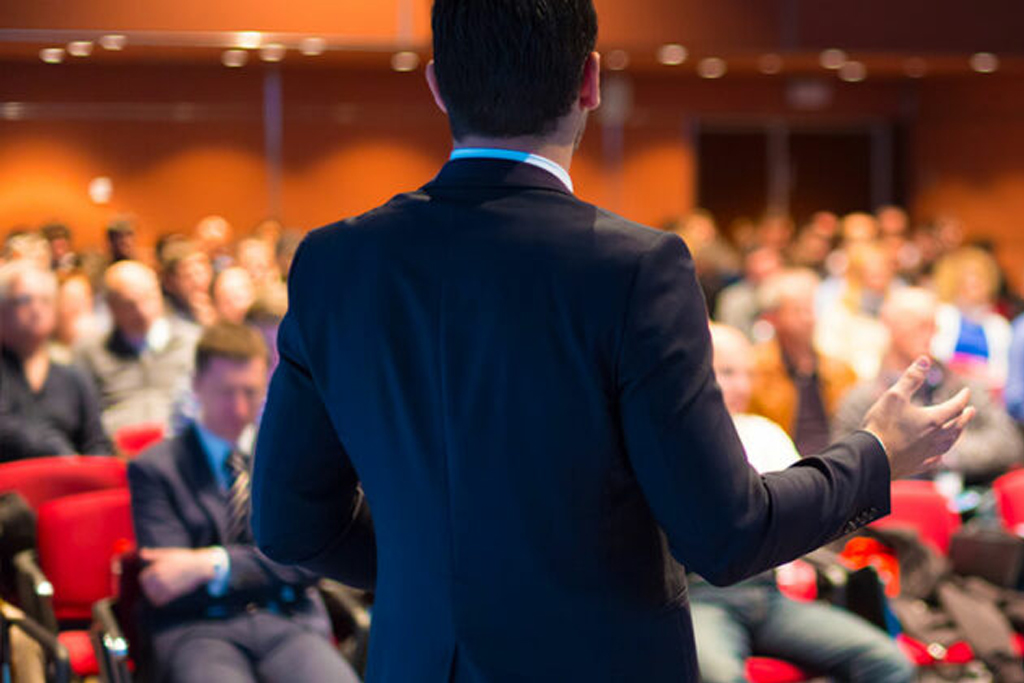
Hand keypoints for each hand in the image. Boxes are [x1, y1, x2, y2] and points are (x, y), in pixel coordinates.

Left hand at [139, 547, 217, 606]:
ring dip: (152, 592)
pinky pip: (159, 601)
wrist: (200, 567)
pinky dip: (158, 599)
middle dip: (149, 584)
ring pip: (151, 594)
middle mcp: (160, 579)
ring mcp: (166, 587)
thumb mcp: (168, 553)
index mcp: (157, 568)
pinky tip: (162, 594)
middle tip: (155, 581)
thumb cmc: (184, 558)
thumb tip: (141, 552)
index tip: (152, 574)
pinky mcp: (173, 594)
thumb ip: (153, 554)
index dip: (146, 575)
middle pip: (146, 586)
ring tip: (158, 587)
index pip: (142, 577)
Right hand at [862, 356, 975, 478]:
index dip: (962, 397)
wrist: (872, 457)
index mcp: (933, 420)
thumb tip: (925, 360)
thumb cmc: (882, 425)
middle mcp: (935, 438)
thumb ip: (911, 378)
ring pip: (949, 444)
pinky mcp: (917, 465)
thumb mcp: (894, 395)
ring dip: (957, 435)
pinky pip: (935, 460)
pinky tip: (940, 456)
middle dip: (965, 417)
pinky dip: (941, 455)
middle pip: (956, 427)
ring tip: (958, 431)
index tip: (966, 391)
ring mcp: (927, 453)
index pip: (954, 407)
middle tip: (971, 411)